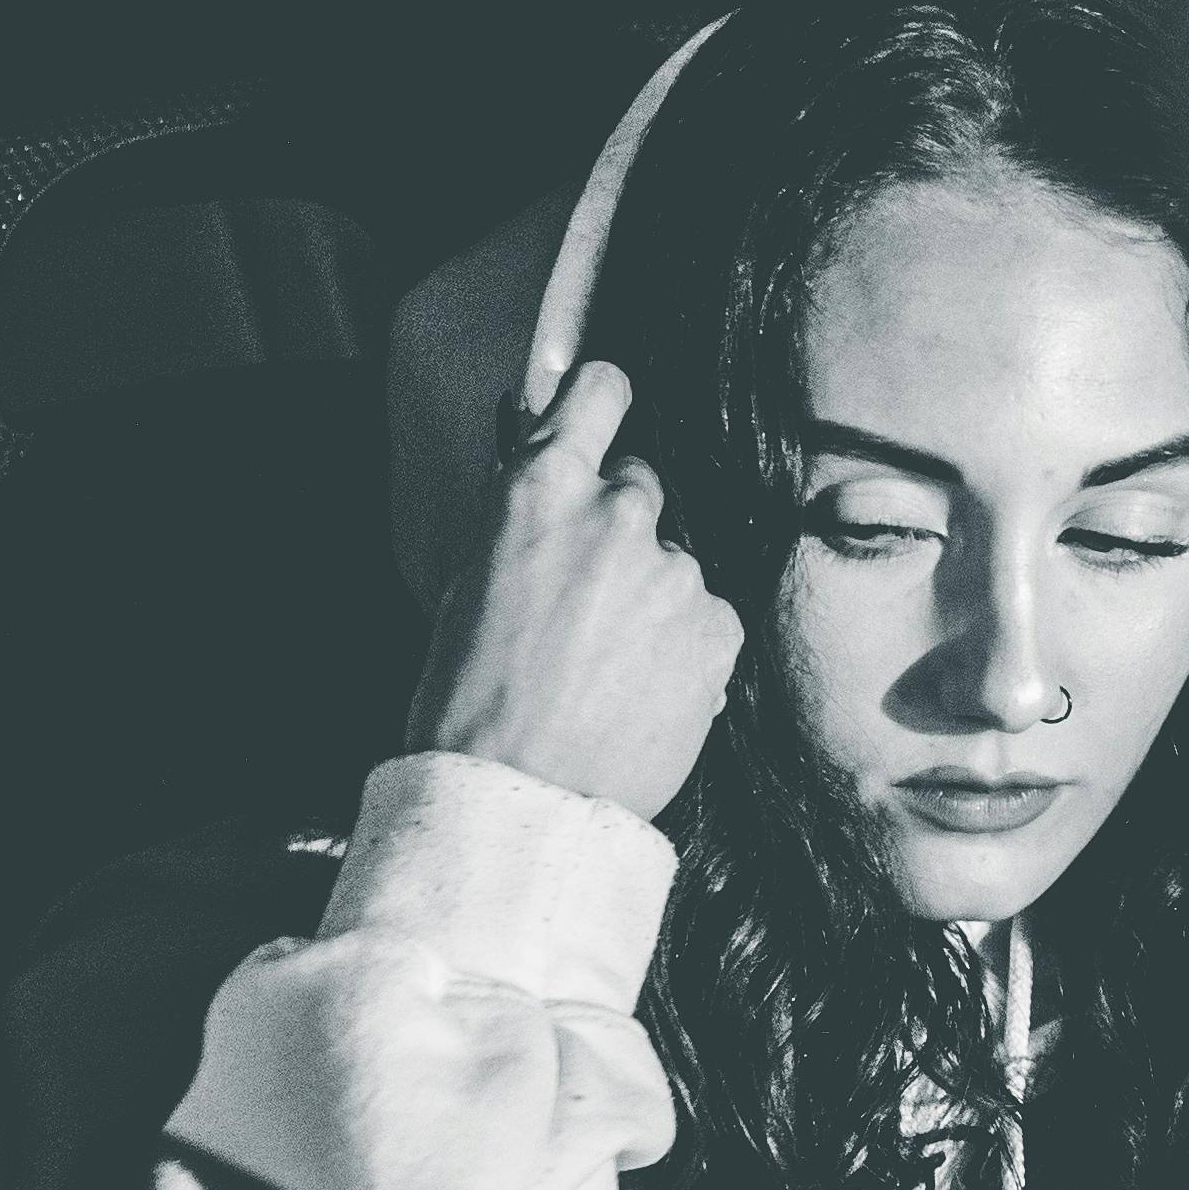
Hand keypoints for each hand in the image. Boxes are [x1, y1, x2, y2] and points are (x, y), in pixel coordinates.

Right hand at [407, 360, 744, 823]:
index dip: (602, 403)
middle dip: (620, 529)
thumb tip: (554, 496)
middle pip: (641, 488)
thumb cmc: (470, 703)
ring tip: (606, 669)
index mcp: (541, 490)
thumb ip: (526, 525)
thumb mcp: (468, 585)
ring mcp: (677, 571)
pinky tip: (640, 692)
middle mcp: (618, 513)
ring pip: (675, 563)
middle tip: (585, 601)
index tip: (604, 416)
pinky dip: (685, 647)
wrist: (518, 799)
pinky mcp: (720, 628)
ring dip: (652, 599)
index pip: (599, 391)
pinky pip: (708, 619)